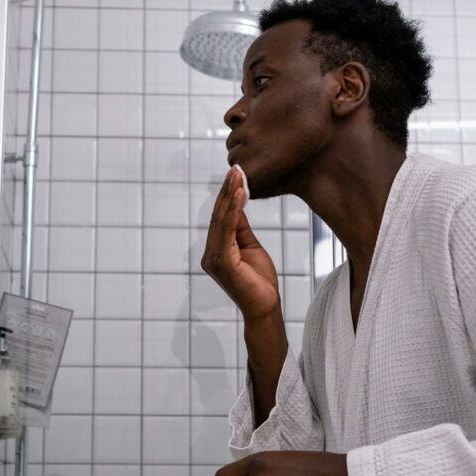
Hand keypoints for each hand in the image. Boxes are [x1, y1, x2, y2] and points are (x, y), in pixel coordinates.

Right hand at [200, 167, 279, 321]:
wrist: (265, 307)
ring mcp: (214, 260)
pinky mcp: (223, 264)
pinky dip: (233, 212)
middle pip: (218, 217)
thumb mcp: (251, 247)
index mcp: (215, 251)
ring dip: (230, 197)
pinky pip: (227, 232)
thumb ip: (241, 229)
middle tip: (235, 169)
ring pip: (221, 221)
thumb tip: (237, 205)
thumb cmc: (259, 281)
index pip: (220, 219)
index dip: (226, 196)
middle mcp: (210, 255)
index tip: (235, 175)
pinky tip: (240, 196)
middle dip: (227, 191)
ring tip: (238, 177)